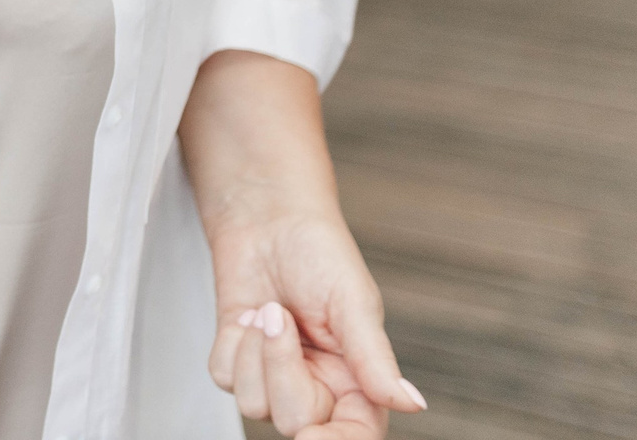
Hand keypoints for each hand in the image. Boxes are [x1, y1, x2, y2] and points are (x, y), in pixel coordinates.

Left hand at [208, 208, 423, 437]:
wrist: (267, 219)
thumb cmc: (319, 254)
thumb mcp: (352, 303)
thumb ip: (375, 359)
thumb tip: (412, 405)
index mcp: (358, 381)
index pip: (354, 435)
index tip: (311, 437)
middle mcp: (318, 386)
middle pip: (294, 422)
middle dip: (281, 368)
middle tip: (280, 316)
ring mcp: (276, 376)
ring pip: (253, 405)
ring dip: (252, 351)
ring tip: (269, 309)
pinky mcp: (238, 361)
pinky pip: (224, 378)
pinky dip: (230, 343)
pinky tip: (247, 314)